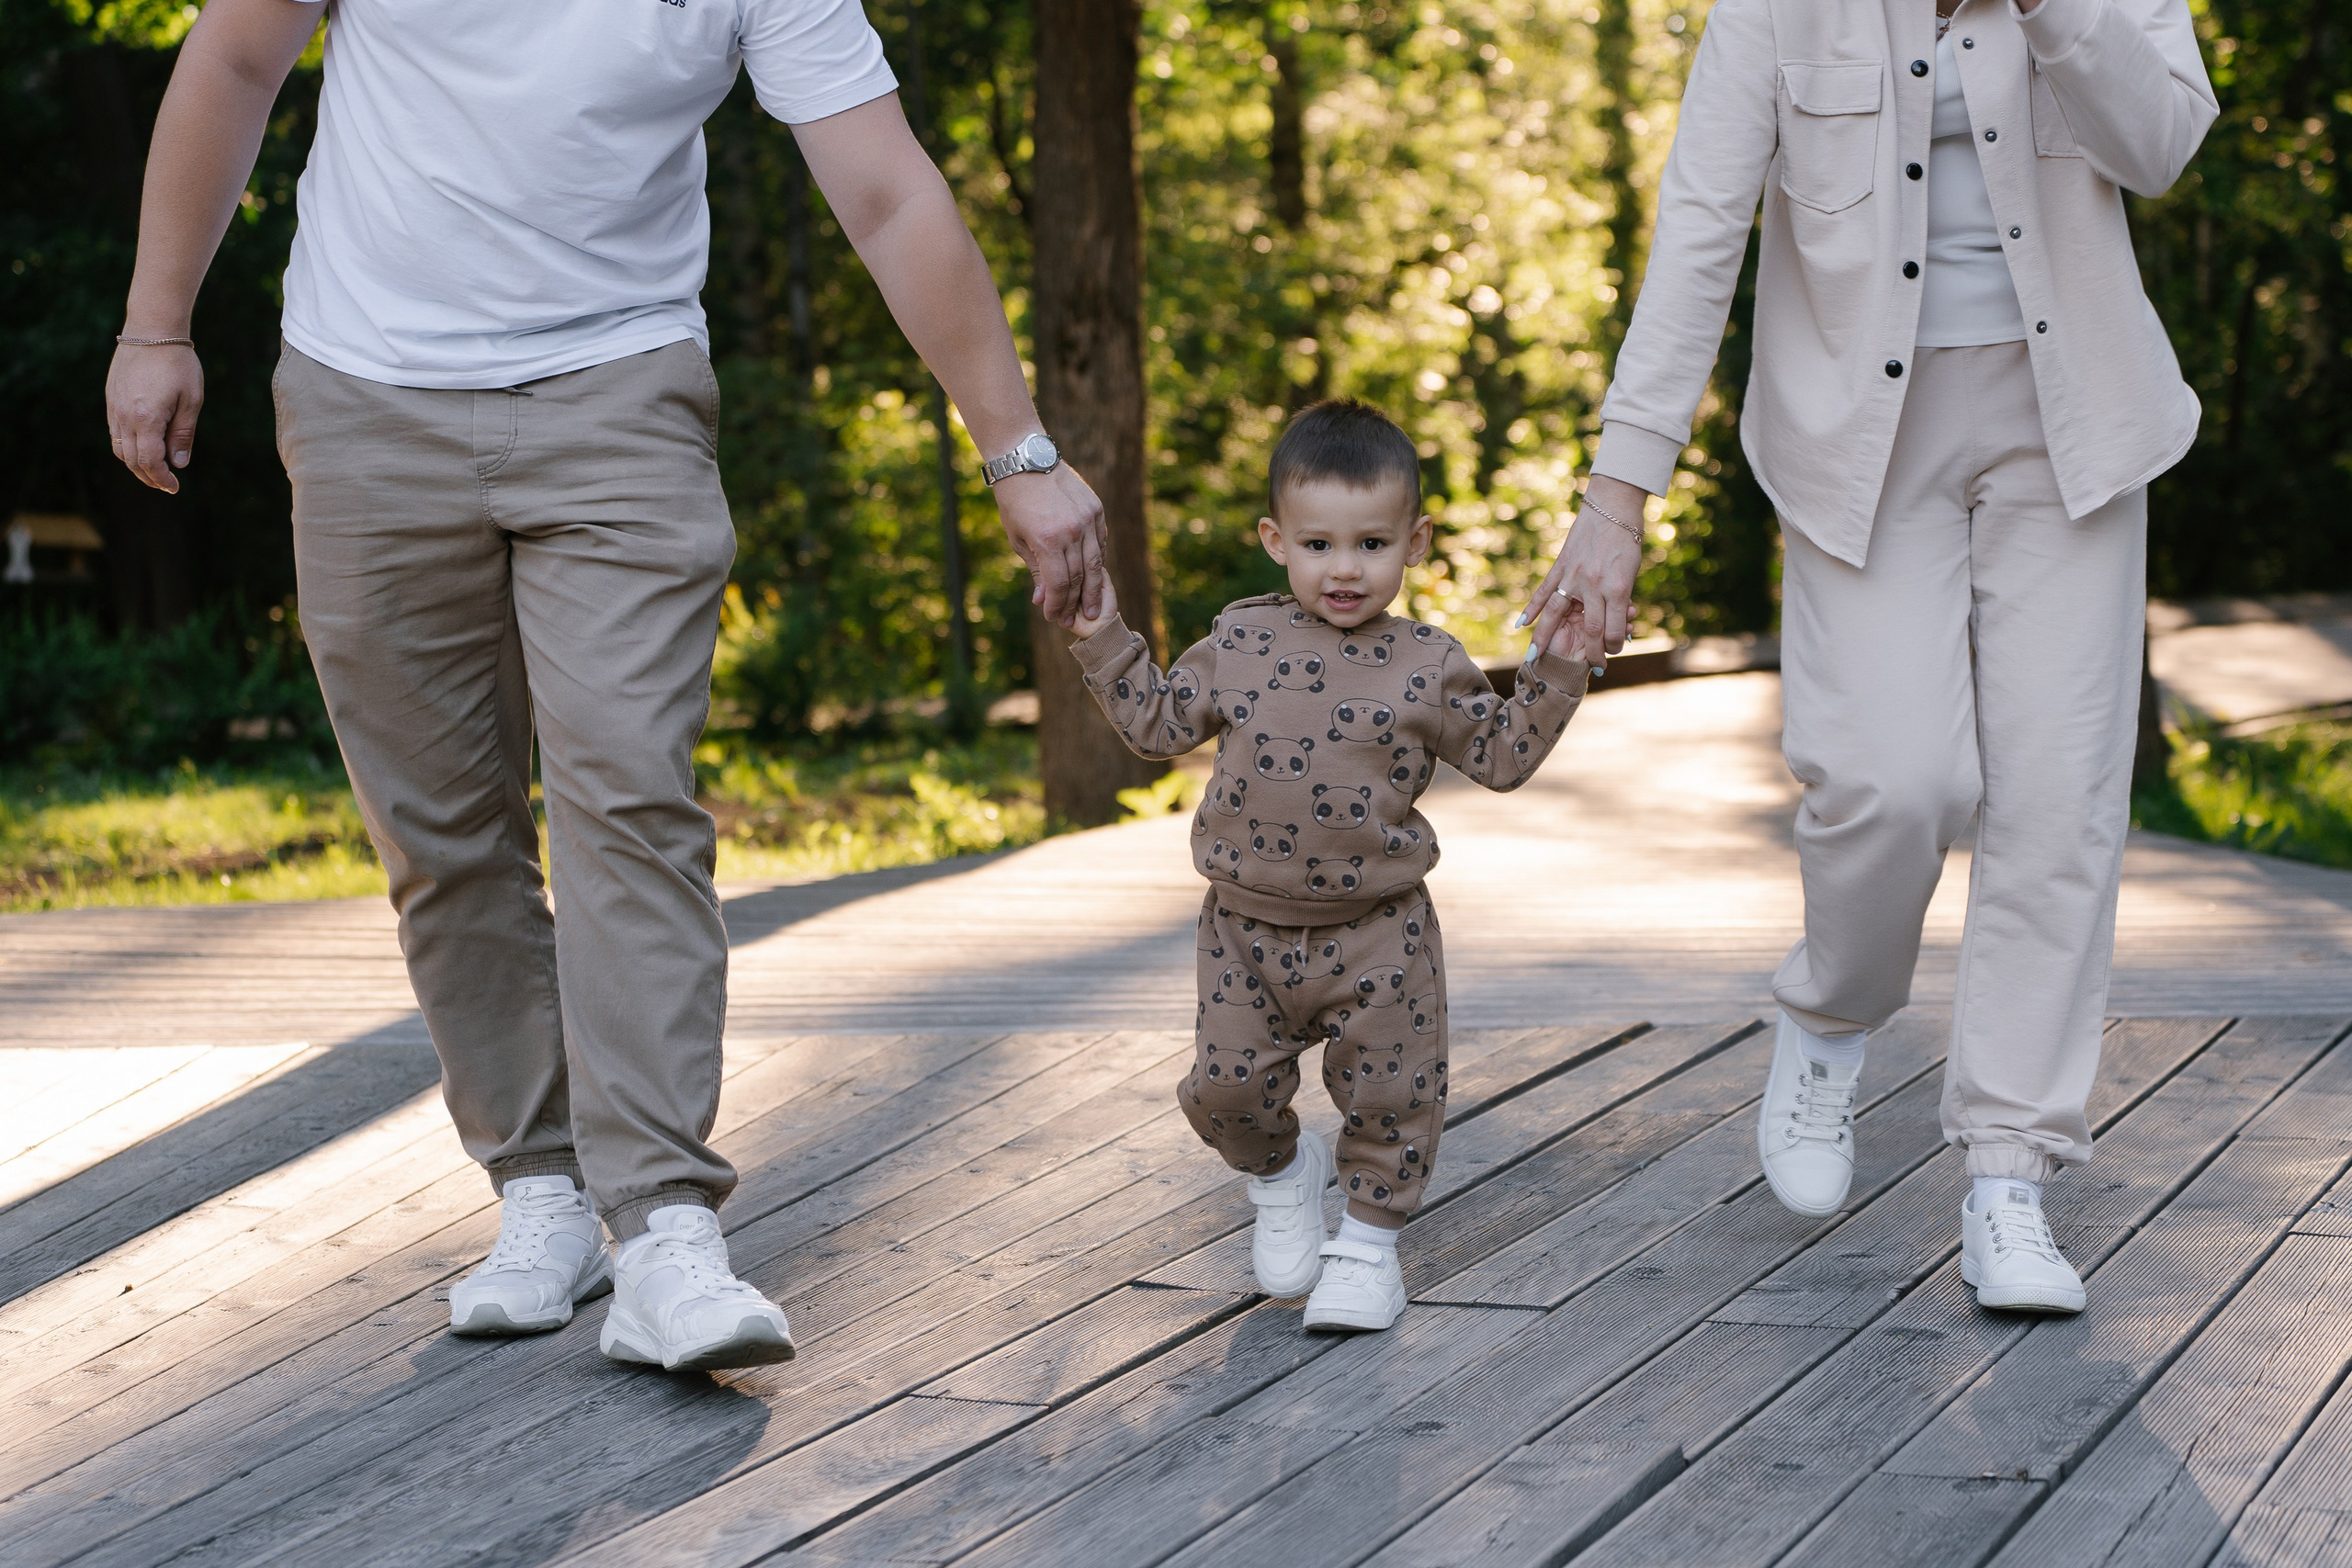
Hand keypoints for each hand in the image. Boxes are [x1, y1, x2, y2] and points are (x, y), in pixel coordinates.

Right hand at [106, 342, 203, 493]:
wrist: (151, 330)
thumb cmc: (178, 364)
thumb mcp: (191, 400)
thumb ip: (183, 434)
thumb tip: (178, 464)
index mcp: (145, 418)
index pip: (149, 461)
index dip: (161, 479)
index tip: (175, 487)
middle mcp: (123, 415)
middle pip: (130, 460)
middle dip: (148, 477)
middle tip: (166, 485)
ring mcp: (113, 407)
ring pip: (119, 448)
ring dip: (136, 464)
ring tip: (156, 471)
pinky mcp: (110, 399)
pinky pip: (115, 432)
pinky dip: (128, 447)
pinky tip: (144, 448)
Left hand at [994, 461, 1112, 628]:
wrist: (1027, 460)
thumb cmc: (1014, 501)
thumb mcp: (1017, 538)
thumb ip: (1035, 569)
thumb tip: (1042, 599)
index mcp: (1047, 540)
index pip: (1058, 583)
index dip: (1057, 604)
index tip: (1053, 617)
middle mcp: (1072, 530)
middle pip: (1079, 576)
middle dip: (1075, 602)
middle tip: (1075, 620)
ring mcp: (1088, 519)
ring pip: (1095, 562)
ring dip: (1093, 588)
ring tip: (1093, 608)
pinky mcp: (1096, 509)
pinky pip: (1100, 542)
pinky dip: (1097, 561)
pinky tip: (1094, 576)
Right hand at [1522, 475, 1647, 664]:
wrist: (1613, 507)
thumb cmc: (1628, 540)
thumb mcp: (1630, 572)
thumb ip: (1620, 598)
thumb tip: (1617, 624)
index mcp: (1616, 588)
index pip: (1613, 629)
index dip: (1615, 645)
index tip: (1614, 651)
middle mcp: (1593, 585)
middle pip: (1590, 629)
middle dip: (1591, 651)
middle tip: (1592, 667)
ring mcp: (1574, 575)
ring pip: (1557, 614)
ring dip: (1545, 638)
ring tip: (1535, 657)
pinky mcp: (1561, 565)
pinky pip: (1544, 590)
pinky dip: (1531, 608)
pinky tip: (1522, 624)